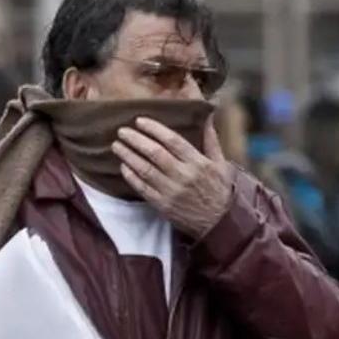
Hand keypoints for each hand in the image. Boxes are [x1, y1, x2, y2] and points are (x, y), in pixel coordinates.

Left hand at [112, 116, 234, 238]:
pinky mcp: (162, 205)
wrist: (219, 223)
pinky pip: (142, 188)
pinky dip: (131, 176)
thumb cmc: (219, 190)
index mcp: (198, 162)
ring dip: (128, 156)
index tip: (139, 121)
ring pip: (145, 170)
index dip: (154, 129)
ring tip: (117, 146)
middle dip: (136, 140)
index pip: (172, 140)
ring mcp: (171, 191)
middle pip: (155, 153)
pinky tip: (123, 166)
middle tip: (122, 131)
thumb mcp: (221, 164)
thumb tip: (206, 116)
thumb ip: (211, 140)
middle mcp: (184, 176)